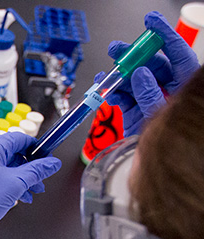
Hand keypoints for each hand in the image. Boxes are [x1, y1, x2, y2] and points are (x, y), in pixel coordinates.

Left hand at [0, 133, 60, 238]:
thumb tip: (50, 164)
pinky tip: (5, 197)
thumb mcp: (15, 185)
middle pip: (7, 154)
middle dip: (25, 170)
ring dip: (12, 179)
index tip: (45, 160)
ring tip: (23, 196)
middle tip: (36, 185)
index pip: (18, 139)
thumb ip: (36, 171)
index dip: (36, 150)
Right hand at [102, 11, 198, 135]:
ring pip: (132, 82)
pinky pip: (121, 99)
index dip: (163, 36)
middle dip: (132, 57)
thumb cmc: (169, 144)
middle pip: (150, 66)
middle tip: (118, 51)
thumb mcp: (161, 115)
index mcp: (182, 87)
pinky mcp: (133, 115)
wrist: (155, 170)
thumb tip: (139, 74)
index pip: (176, 54)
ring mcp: (148, 103)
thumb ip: (150, 94)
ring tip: (107, 73)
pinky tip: (103, 88)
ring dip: (117, 76)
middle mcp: (166, 92)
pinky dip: (110, 93)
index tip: (151, 22)